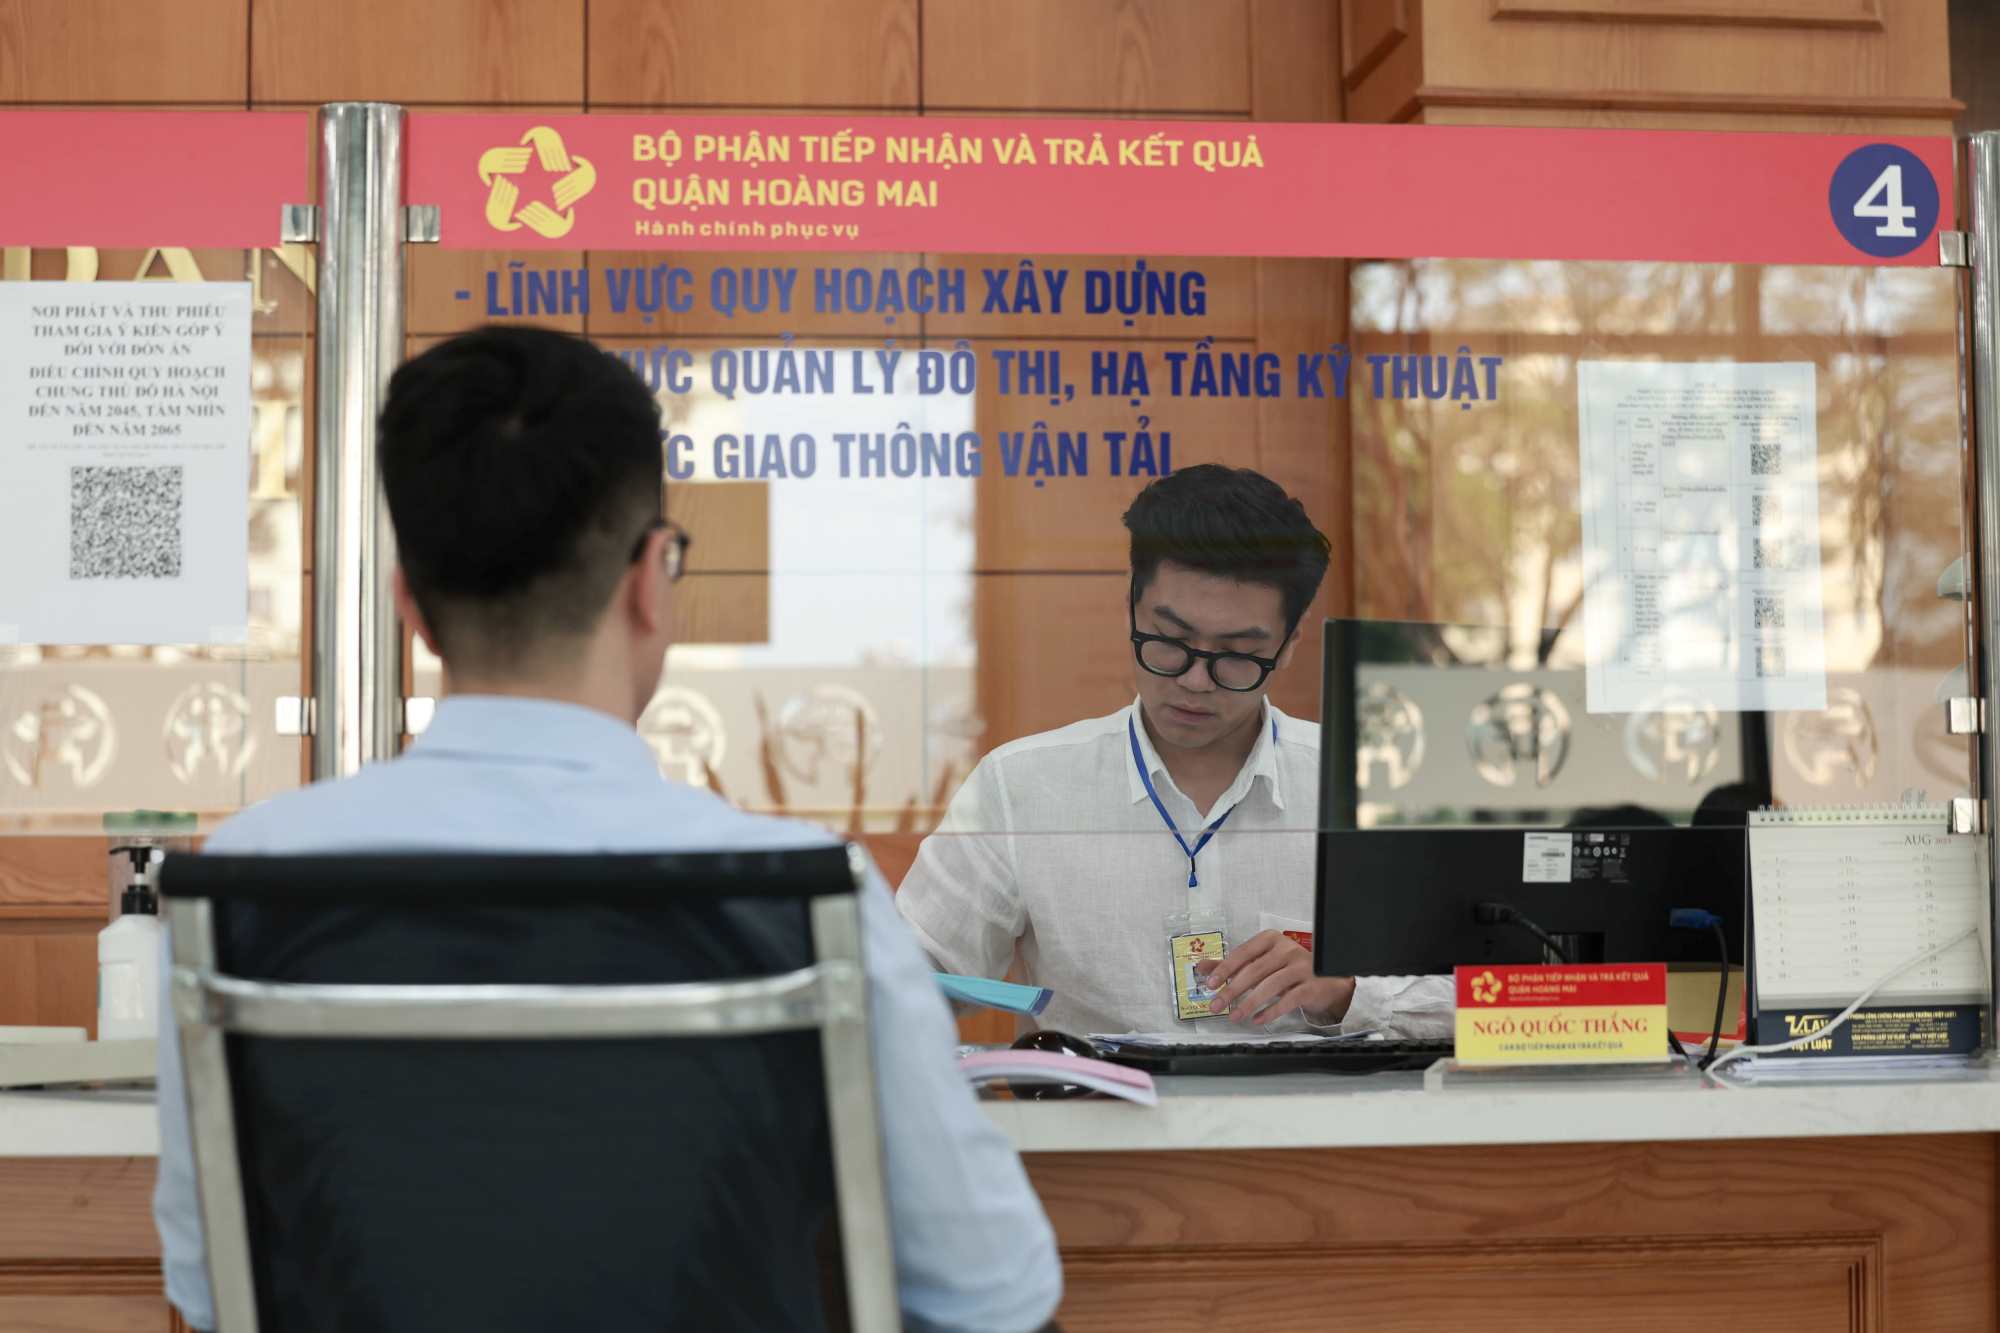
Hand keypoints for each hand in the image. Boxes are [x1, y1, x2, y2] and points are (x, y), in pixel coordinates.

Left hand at [1195, 930, 1355, 1027]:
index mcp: (1271, 940)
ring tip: (1234, 1016)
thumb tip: (1202, 968)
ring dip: (1249, 1003)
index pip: (1243, 953)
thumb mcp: (1260, 963)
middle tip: (1216, 1005)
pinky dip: (1271, 1011)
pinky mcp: (1311, 985)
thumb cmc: (1288, 970)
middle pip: (1254, 970)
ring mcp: (1301, 967)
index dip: (1225, 968)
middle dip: (1232, 990)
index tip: (1211, 983)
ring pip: (1270, 986)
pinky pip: (1288, 1000)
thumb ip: (1232, 965)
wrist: (1327, 980)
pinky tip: (1258, 1020)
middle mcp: (1287, 949)